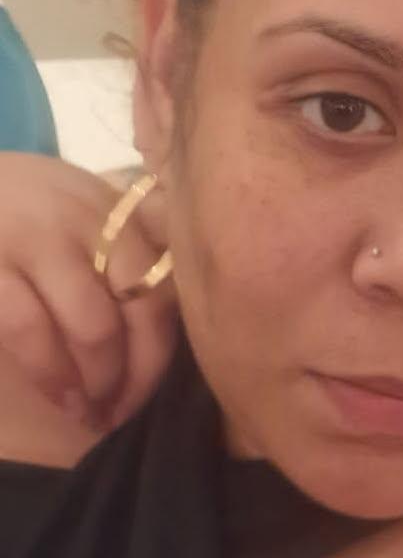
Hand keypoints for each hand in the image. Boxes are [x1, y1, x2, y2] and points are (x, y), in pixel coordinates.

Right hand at [0, 153, 177, 430]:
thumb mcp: (80, 210)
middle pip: (143, 306)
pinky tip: (59, 396)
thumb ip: (123, 251)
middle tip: (122, 411)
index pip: (166, 283)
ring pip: (94, 325)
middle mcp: (90, 219)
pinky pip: (30, 328)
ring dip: (99, 382)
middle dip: (139, 372)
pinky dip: (52, 373)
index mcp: (119, 212)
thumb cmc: (21, 206)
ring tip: (91, 412)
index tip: (149, 390)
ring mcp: (38, 238)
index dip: (163, 348)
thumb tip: (163, 327)